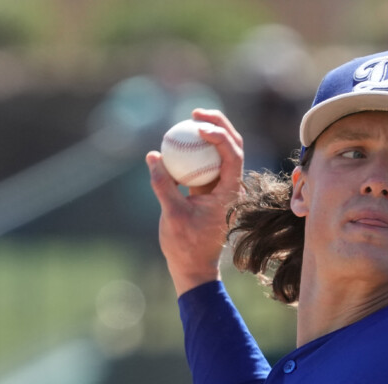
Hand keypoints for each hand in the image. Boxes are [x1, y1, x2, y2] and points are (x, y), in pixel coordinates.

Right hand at [146, 109, 244, 295]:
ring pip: (221, 152)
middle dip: (218, 124)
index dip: (220, 136)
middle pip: (232, 146)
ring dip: (208, 133)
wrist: (193, 267)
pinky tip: (179, 139)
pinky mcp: (209, 190)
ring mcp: (221, 187)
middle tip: (195, 111)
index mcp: (231, 192)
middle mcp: (231, 187)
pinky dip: (194, 150)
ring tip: (189, 117)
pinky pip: (204, 163)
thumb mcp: (172, 214)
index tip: (198, 126)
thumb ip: (163, 184)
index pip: (233, 155)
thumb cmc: (186, 245)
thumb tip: (153, 155)